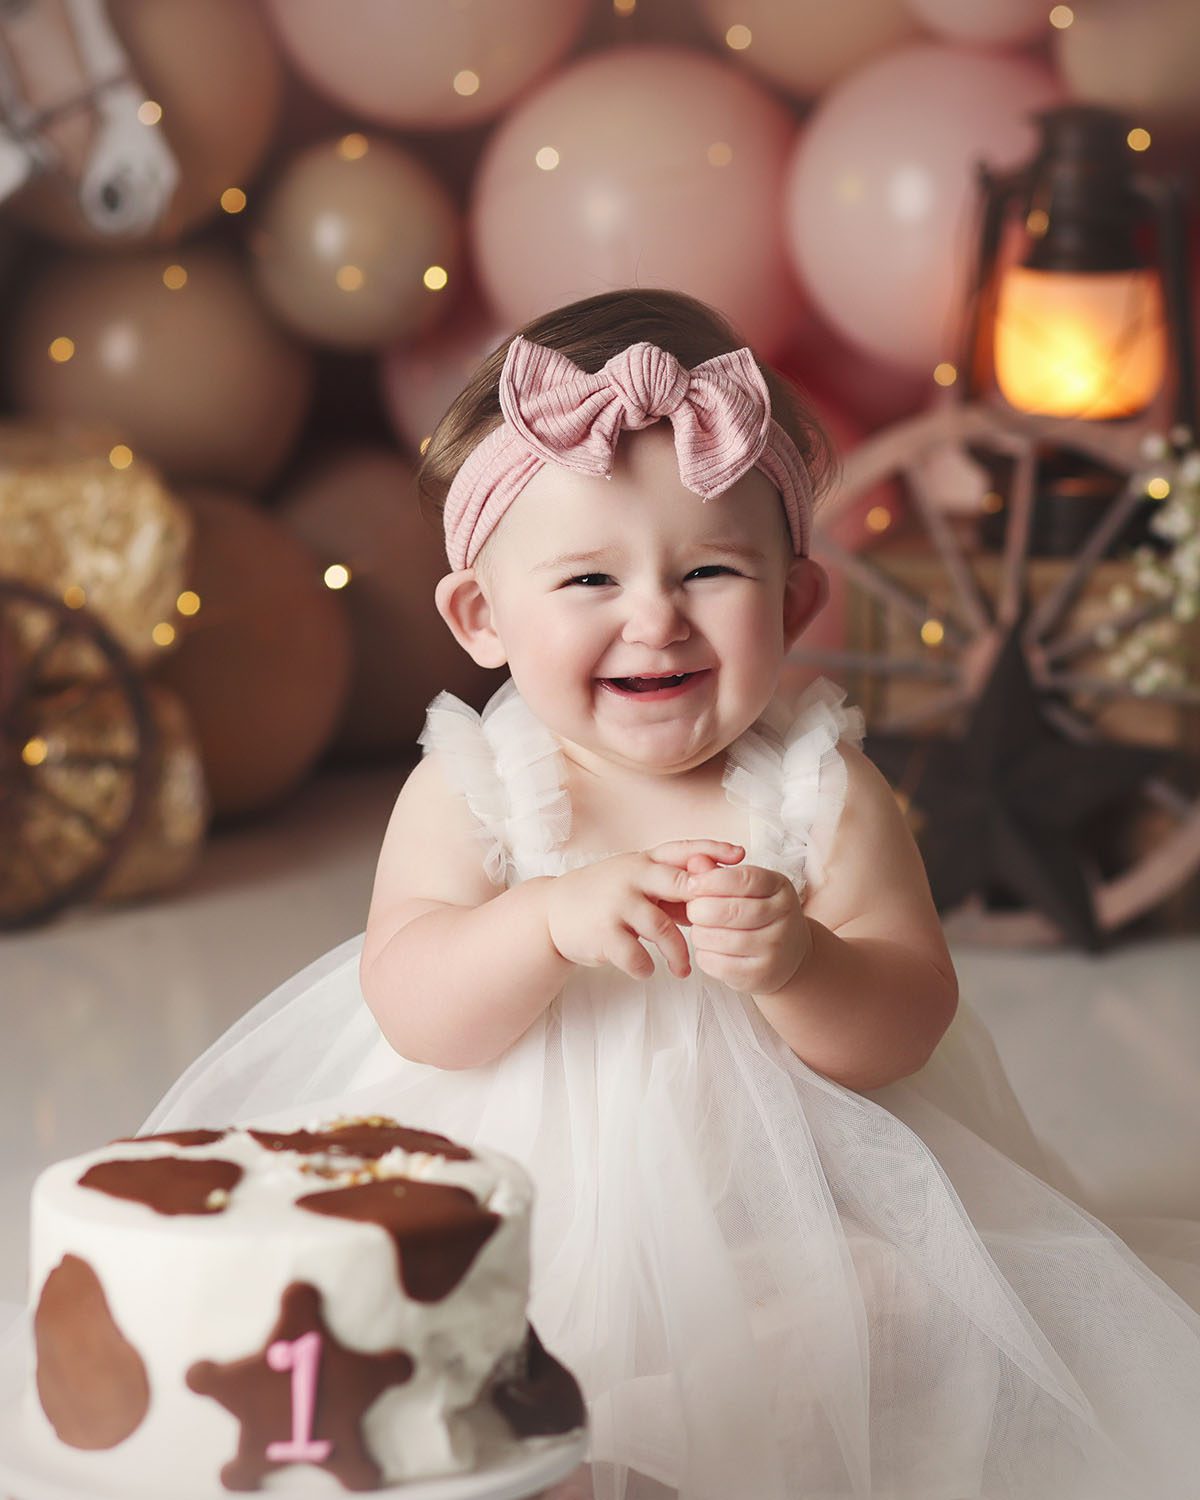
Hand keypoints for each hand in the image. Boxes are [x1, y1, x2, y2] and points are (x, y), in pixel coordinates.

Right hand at [545, 841, 743, 980]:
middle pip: (679, 884)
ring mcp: (616, 904)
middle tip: (720, 927)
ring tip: (683, 970)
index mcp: (643, 861)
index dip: (713, 850)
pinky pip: (636, 955)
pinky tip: (648, 970)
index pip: (683, 849)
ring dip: (678, 954)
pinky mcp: (603, 933)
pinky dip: (646, 967)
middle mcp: (631, 877)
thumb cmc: (604, 896)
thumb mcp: (635, 882)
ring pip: (662, 929)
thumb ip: (671, 887)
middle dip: (703, 904)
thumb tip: (716, 895)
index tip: (742, 857)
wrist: (553, 913)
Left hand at [685, 858, 811, 994]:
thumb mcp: (747, 888)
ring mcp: (774, 949)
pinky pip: (716, 963)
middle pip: (730, 911)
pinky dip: (704, 954)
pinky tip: (711, 948)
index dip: (712, 880)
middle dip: (700, 909)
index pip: (744, 879)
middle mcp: (784, 918)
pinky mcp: (759, 975)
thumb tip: (694, 861)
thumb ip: (719, 873)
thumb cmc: (760, 915)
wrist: (788, 956)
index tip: (691, 883)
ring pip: (719, 938)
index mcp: (780, 888)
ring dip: (700, 933)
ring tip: (702, 929)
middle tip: (693, 910)